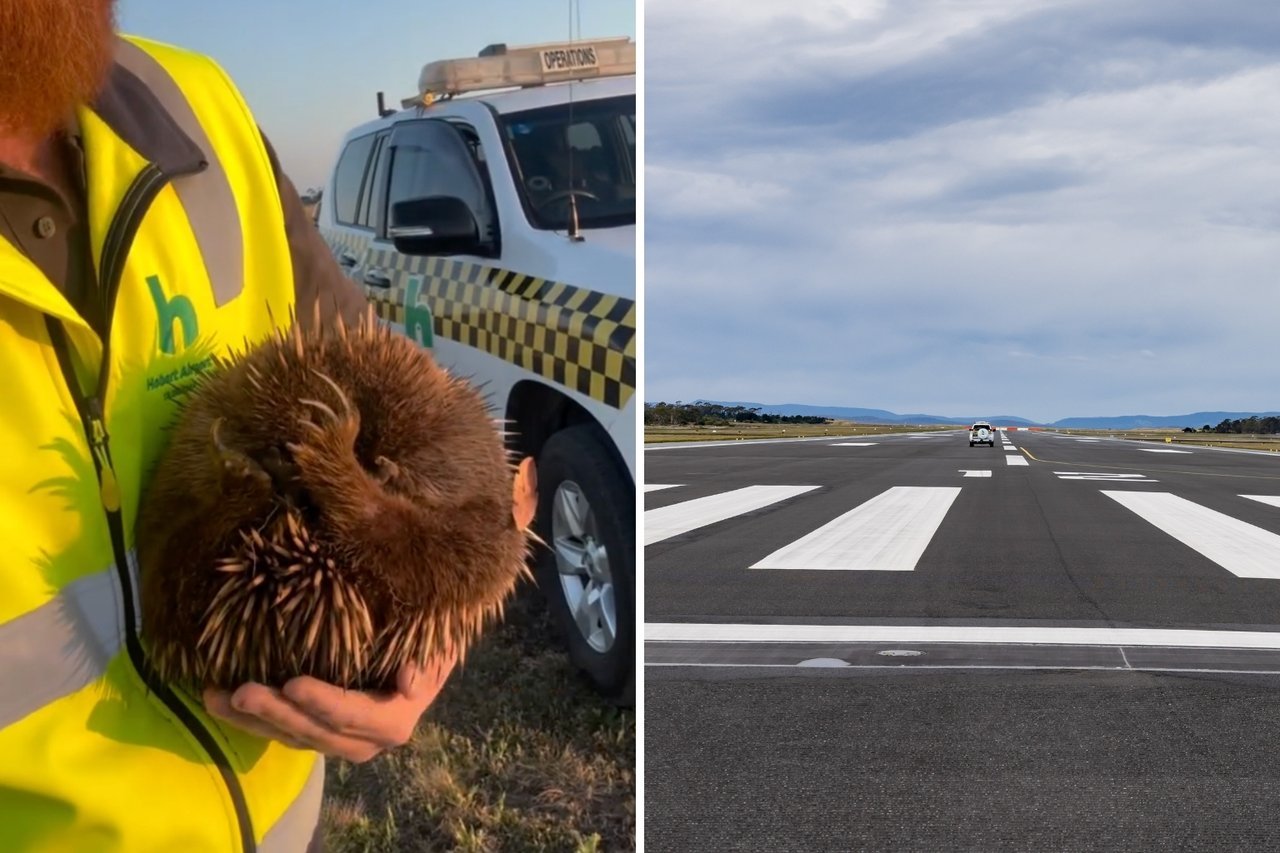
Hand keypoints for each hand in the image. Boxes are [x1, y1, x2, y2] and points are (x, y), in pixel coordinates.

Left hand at [203, 653, 455, 762]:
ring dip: (252, 720)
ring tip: (215, 697)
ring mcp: (336, 740)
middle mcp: (364, 742)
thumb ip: (425, 665)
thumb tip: (407, 681)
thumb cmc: (428, 644)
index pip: (352, 714)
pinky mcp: (316, 732)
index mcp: (393, 722)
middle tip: (241, 692)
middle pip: (314, 731)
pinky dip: (251, 718)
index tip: (291, 683)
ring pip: (291, 736)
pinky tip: (219, 701)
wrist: (422, 657)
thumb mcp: (437, 649)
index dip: (322, 702)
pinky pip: (281, 731)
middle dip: (276, 713)